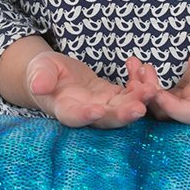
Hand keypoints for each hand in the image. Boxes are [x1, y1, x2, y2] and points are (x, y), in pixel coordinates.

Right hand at [24, 51, 155, 128]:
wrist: (54, 74)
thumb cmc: (42, 72)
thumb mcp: (39, 69)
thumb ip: (40, 77)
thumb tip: (38, 85)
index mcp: (64, 109)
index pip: (74, 117)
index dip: (85, 116)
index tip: (97, 110)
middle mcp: (86, 113)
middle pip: (106, 119)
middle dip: (123, 114)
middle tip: (139, 108)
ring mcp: (102, 106)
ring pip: (122, 108)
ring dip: (138, 100)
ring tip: (151, 89)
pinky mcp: (113, 97)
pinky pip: (129, 94)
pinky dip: (139, 85)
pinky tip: (144, 70)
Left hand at [125, 33, 189, 124]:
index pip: (188, 114)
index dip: (171, 107)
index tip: (157, 91)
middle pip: (166, 112)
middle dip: (149, 95)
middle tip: (139, 72)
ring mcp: (183, 101)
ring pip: (157, 104)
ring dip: (142, 88)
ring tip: (133, 65)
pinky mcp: (176, 93)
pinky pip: (156, 93)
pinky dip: (144, 82)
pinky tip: (134, 65)